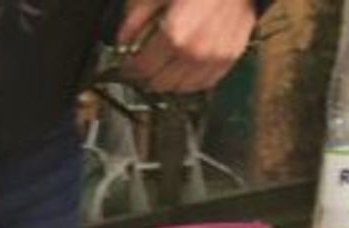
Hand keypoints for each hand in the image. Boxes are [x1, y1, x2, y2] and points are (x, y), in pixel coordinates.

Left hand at [114, 0, 255, 91]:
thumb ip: (136, 19)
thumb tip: (122, 41)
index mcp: (174, 34)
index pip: (141, 68)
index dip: (129, 69)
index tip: (127, 66)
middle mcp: (193, 52)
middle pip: (157, 83)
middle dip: (146, 76)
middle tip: (144, 67)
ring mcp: (211, 58)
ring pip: (178, 88)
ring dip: (167, 81)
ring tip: (164, 67)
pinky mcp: (227, 59)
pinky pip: (201, 84)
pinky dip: (189, 81)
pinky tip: (184, 68)